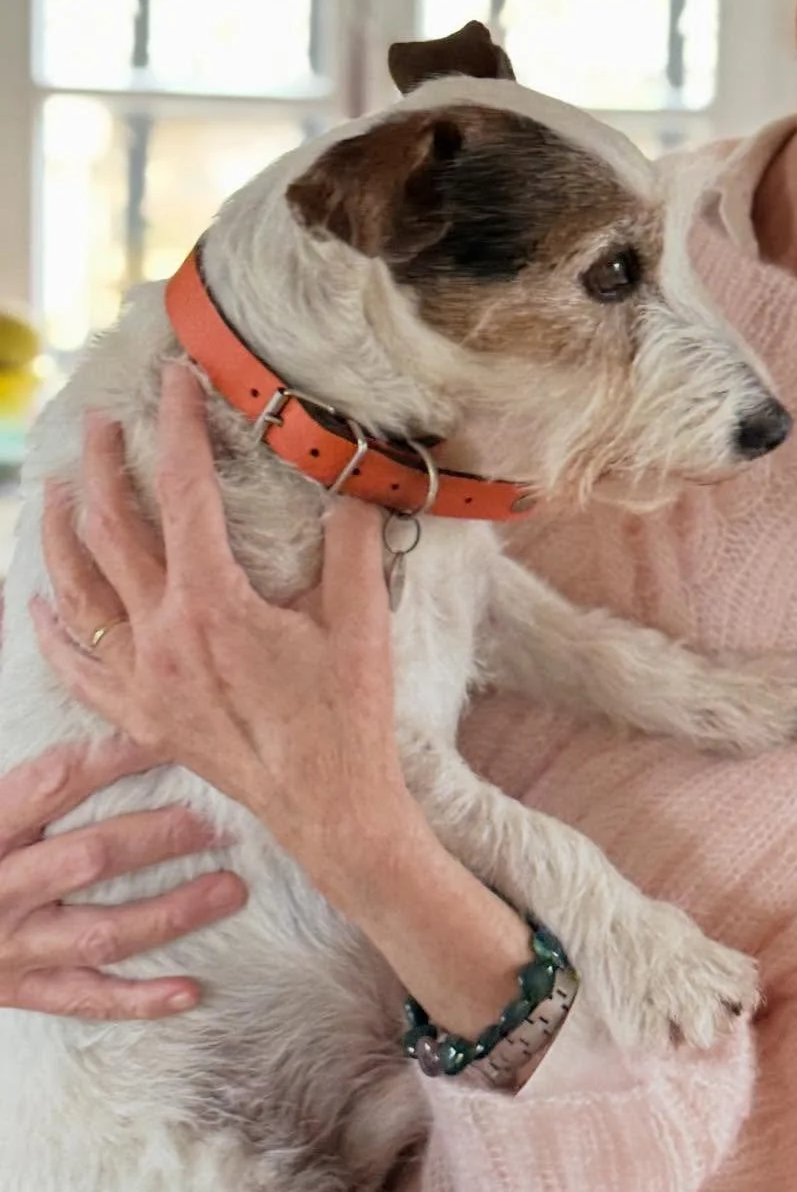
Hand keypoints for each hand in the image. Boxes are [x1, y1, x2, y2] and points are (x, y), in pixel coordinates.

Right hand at [0, 734, 244, 1017]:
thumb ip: (27, 781)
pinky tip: (192, 991)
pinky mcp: (19, 991)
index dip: (112, 758)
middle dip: (161, 837)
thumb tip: (103, 708)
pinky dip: (138, 1001)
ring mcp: (9, 948)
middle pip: (89, 858)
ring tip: (231, 889)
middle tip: (220, 821)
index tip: (169, 736)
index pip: (51, 783)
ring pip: (101, 933)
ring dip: (172, 912)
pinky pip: (85, 1000)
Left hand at [30, 362, 413, 901]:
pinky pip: (76, 667)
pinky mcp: (142, 718)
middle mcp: (163, 636)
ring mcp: (144, 681)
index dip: (176, 429)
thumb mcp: (361, 616)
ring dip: (61, 533)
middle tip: (100, 424)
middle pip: (110, 530)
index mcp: (213, 603)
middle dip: (101, 466)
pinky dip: (52, 630)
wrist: (332, 808)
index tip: (174, 384)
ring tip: (56, 490)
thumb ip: (352, 538)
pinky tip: (40, 602)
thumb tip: (354, 477)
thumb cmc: (349, 714)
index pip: (182, 492)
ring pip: (77, 592)